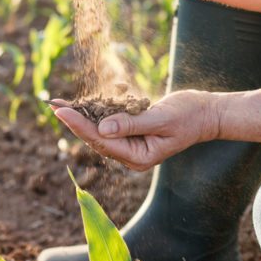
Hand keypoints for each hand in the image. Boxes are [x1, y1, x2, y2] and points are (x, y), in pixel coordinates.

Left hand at [52, 90, 220, 171]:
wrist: (207, 113)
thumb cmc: (189, 116)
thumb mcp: (161, 119)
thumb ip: (132, 124)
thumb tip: (102, 127)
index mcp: (139, 157)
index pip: (102, 140)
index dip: (80, 125)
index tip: (61, 111)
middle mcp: (133, 154)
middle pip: (96, 138)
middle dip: (74, 121)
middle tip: (52, 105)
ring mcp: (133, 145)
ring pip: (100, 131)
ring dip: (82, 116)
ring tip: (59, 104)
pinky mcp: (134, 133)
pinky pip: (110, 123)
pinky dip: (96, 112)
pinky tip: (82, 104)